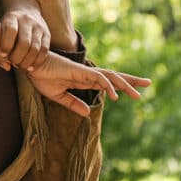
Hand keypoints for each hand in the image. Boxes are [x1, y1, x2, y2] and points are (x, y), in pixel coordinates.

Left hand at [0, 7, 50, 71]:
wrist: (26, 10)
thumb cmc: (7, 26)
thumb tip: (6, 67)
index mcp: (12, 17)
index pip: (10, 30)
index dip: (6, 44)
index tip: (2, 54)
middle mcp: (26, 20)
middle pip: (24, 42)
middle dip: (17, 57)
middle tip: (13, 63)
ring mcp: (38, 27)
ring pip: (35, 48)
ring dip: (27, 61)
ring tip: (21, 66)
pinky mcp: (47, 34)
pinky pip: (44, 50)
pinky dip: (38, 61)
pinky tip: (31, 67)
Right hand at [28, 52, 150, 116]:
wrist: (31, 67)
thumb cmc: (41, 77)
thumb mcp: (59, 96)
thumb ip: (73, 104)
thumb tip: (88, 113)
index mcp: (84, 79)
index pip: (108, 81)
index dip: (121, 84)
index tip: (135, 89)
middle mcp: (88, 74)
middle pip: (114, 76)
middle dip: (131, 80)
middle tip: (149, 83)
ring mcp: (85, 72)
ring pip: (111, 77)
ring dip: (125, 84)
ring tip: (138, 95)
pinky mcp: (80, 71)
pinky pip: (98, 79)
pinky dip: (109, 86)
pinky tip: (115, 97)